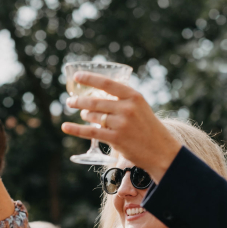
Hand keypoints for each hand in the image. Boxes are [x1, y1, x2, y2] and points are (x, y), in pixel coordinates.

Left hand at [61, 72, 181, 180]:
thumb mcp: (140, 108)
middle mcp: (127, 108)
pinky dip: (76, 129)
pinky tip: (65, 127)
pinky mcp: (116, 139)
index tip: (77, 76)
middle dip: (79, 101)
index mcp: (134, 96)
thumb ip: (122, 101)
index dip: (90, 79)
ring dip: (84, 115)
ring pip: (93, 116)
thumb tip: (96, 97)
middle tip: (70, 101)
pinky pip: (91, 132)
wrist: (161, 151)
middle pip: (96, 101)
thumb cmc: (148, 128)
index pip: (108, 83)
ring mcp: (121, 123)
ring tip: (83, 114)